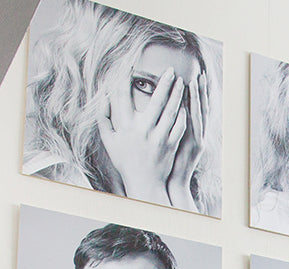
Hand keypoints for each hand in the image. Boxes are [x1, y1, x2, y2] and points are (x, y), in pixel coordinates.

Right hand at [97, 68, 185, 204]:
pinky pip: (179, 126)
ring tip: (182, 82)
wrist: (144, 183)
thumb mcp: (109, 142)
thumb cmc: (126, 162)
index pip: (124, 97)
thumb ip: (103, 121)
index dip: (125, 79)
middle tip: (171, 70)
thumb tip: (101, 100)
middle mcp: (143, 131)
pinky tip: (186, 104)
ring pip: (171, 112)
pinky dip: (183, 114)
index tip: (130, 66)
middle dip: (164, 83)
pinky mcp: (170, 146)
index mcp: (125, 127)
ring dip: (177, 95)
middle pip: (156, 101)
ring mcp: (159, 139)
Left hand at [167, 71, 208, 211]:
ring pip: (201, 113)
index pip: (196, 109)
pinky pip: (195, 124)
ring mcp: (198, 139)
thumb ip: (169, 126)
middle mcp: (198, 134)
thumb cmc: (167, 163)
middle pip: (202, 108)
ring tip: (197, 80)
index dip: (197, 93)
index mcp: (192, 132)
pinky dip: (195, 110)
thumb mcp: (170, 142)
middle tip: (201, 72)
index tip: (196, 76)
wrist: (173, 182)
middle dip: (202, 90)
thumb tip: (161, 110)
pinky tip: (192, 99)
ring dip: (199, 96)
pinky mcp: (195, 145)